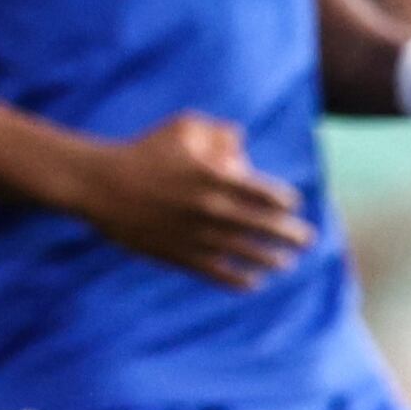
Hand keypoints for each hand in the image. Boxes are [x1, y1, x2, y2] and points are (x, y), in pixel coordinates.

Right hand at [64, 111, 313, 286]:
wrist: (102, 186)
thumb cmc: (144, 151)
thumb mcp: (182, 127)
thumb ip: (218, 131)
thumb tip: (242, 141)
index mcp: (215, 177)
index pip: (263, 193)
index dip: (284, 201)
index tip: (293, 205)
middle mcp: (210, 209)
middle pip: (261, 226)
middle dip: (289, 235)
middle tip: (308, 240)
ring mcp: (196, 235)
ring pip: (244, 253)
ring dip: (269, 261)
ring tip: (286, 264)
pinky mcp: (179, 255)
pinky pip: (216, 272)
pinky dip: (237, 280)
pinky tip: (252, 283)